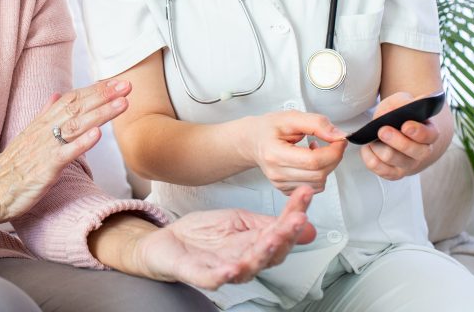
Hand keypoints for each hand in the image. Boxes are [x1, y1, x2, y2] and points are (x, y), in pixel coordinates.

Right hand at [0, 79, 130, 222]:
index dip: (94, 90)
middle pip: (77, 107)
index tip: (115, 82)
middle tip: (126, 84)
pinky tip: (97, 134)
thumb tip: (55, 95)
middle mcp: (44, 130)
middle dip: (103, 95)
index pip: (71, 99)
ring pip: (76, 125)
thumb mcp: (27, 135)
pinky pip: (65, 153)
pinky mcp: (45, 168)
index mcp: (41, 122)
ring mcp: (45, 148)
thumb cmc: (10, 168)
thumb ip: (44, 114)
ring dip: (100, 113)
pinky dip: (82, 143)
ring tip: (122, 103)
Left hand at [131, 187, 316, 289]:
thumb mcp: (238, 220)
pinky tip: (233, 268)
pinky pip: (214, 278)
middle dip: (285, 236)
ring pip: (248, 267)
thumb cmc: (204, 234)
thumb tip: (303, 221)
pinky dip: (224, 275)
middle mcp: (244, 260)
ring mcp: (222, 268)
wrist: (167, 242)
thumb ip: (267, 222)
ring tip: (273, 239)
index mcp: (254, 245)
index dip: (295, 215)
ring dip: (262, 254)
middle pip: (271, 252)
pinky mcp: (199, 274)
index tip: (306, 195)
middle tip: (297, 219)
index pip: (281, 232)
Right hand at [239, 112, 346, 193]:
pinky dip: (319, 175)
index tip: (339, 140)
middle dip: (333, 158)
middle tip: (331, 143)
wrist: (253, 141)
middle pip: (319, 174)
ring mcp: (281, 184)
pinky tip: (311, 161)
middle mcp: (277, 173)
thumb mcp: (291, 117)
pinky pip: (314, 188)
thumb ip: (316, 123)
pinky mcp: (286, 190)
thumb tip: (338, 135)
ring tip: (316, 151)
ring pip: (320, 183)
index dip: (333, 151)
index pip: (313, 161)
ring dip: (327, 166)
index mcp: (275, 154)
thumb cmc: (269, 128)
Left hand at [358, 92, 438, 179]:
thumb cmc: (399, 113)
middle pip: (412, 151)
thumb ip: (404, 102)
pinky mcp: (394, 173)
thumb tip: (403, 106)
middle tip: (382, 130)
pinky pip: (379, 168)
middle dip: (395, 140)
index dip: (418, 132)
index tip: (405, 125)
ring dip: (378, 146)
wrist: (393, 128)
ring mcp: (408, 164)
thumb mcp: (401, 102)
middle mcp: (422, 152)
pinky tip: (368, 146)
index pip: (429, 135)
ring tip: (373, 136)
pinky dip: (369, 156)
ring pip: (391, 158)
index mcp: (429, 133)